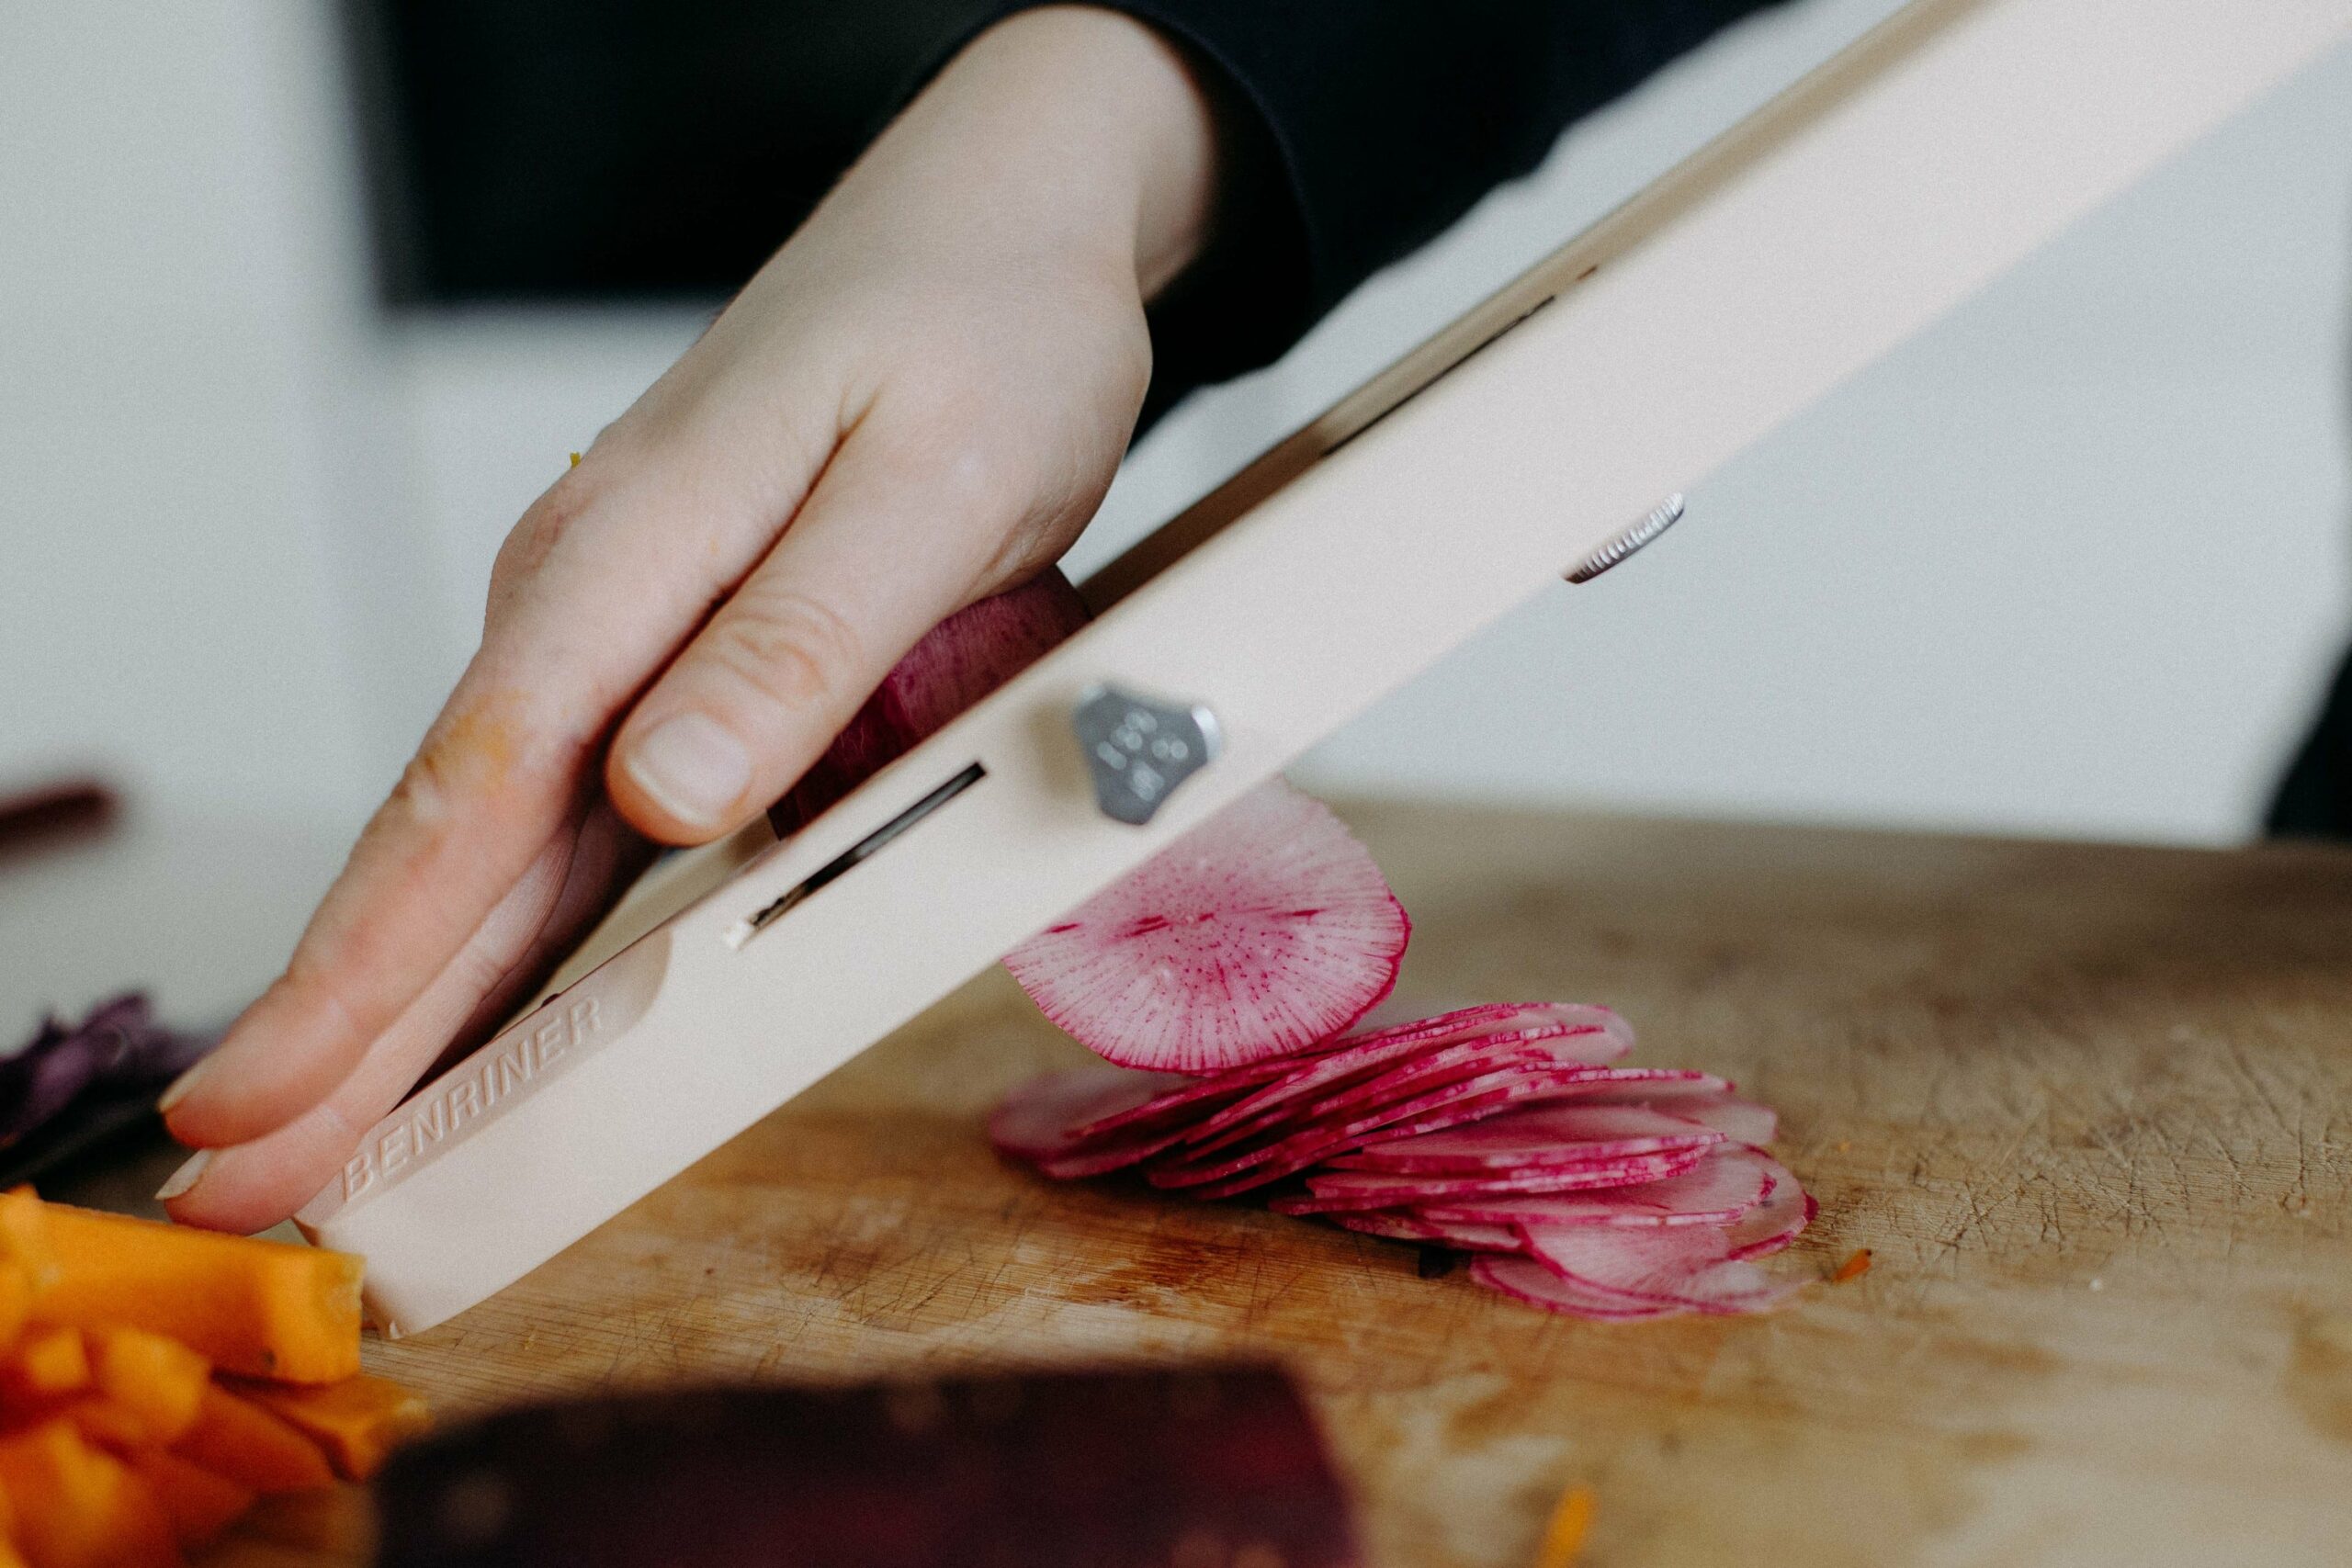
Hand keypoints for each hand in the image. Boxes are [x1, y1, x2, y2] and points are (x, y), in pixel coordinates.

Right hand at [156, 5, 1218, 1229]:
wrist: (994, 227)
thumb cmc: (981, 337)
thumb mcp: (934, 482)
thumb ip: (800, 637)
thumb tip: (664, 792)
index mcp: (630, 559)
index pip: (477, 791)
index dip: (373, 964)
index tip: (273, 1096)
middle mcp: (590, 597)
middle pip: (444, 836)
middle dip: (338, 1018)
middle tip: (234, 1175)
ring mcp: (616, 622)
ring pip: (486, 835)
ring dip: (400, 987)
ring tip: (313, 1127)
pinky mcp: (665, 643)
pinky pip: (559, 806)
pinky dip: (498, 919)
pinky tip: (461, 997)